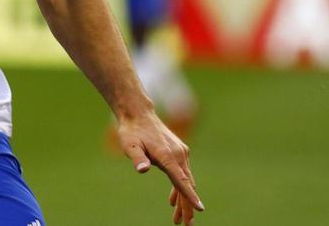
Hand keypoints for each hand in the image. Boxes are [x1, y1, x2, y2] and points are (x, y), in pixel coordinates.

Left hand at [118, 110, 203, 224]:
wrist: (138, 114)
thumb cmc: (131, 131)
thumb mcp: (129, 145)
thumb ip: (137, 158)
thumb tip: (142, 169)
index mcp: (168, 155)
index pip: (181, 179)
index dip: (190, 195)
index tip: (200, 208)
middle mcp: (179, 154)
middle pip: (186, 184)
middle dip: (188, 206)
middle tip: (187, 225)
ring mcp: (181, 153)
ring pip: (186, 180)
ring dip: (184, 200)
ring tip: (180, 220)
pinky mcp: (179, 152)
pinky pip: (182, 174)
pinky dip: (180, 187)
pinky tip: (173, 200)